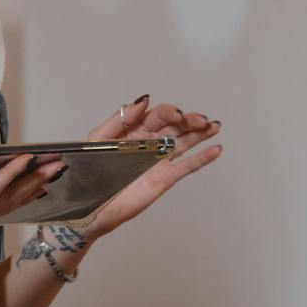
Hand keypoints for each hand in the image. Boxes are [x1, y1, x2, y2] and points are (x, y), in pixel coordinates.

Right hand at [0, 152, 61, 294]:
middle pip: (8, 197)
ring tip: (53, 174)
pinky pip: (1, 209)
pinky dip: (20, 198)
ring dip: (31, 188)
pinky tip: (32, 192)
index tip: (27, 159)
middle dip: (33, 179)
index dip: (8, 175)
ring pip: (8, 204)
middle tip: (57, 164)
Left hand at [79, 95, 221, 237]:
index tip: (178, 114)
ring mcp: (160, 160)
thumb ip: (120, 119)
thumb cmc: (90, 172)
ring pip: (185, 143)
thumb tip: (144, 101)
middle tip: (202, 120)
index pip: (158, 116)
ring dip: (201, 134)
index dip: (170, 112)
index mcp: (135, 130)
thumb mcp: (99, 139)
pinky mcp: (166, 178)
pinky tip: (216, 150)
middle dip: (191, 121)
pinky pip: (187, 166)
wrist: (91, 205)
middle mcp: (150, 143)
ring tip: (215, 126)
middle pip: (176, 127)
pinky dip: (202, 158)